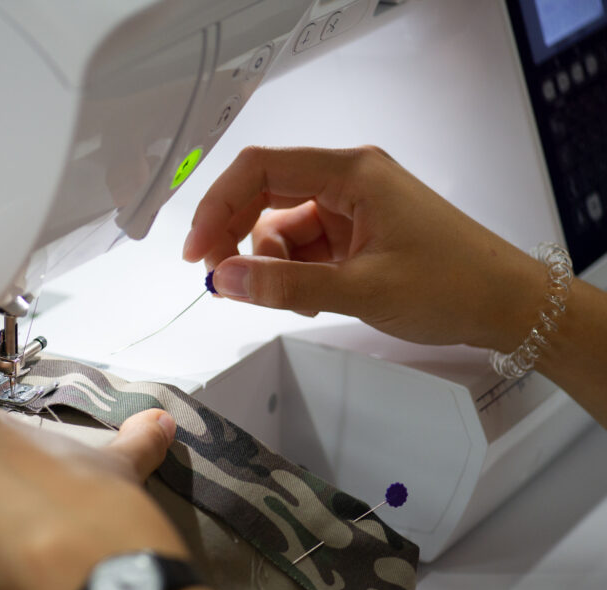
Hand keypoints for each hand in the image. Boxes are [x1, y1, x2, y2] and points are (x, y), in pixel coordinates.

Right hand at [183, 146, 546, 351]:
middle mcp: (347, 180)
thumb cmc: (451, 285)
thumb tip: (222, 281)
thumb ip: (286, 285)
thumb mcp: (361, 289)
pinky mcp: (356, 233)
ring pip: (280, 227)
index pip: (260, 169)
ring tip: (291, 301)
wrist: (508, 306)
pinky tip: (309, 299)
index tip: (196, 252)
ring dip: (271, 264)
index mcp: (351, 172)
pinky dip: (293, 273)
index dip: (217, 206)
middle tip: (220, 282)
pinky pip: (303, 247)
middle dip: (236, 237)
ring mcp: (352, 207)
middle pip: (264, 195)